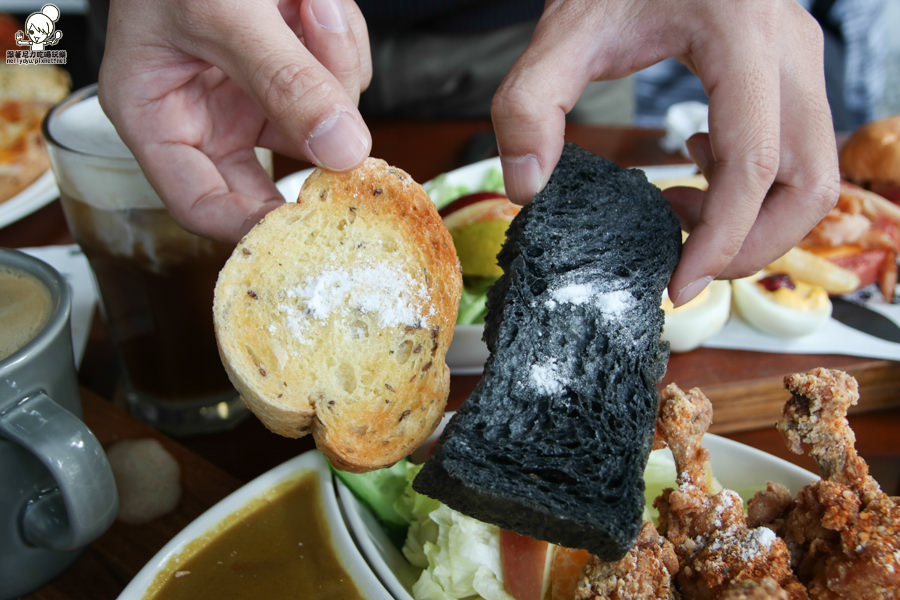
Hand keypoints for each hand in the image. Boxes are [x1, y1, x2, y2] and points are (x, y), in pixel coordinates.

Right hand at [99, 0, 371, 242]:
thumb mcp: (224, 11)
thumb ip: (284, 80)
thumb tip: (345, 150)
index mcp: (157, 116)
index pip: (201, 204)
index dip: (253, 225)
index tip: (307, 221)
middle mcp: (205, 116)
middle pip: (273, 172)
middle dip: (313, 133)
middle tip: (346, 129)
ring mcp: (251, 95)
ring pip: (319, 123)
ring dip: (330, 64)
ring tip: (306, 1)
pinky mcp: (290, 72)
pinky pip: (337, 82)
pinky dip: (339, 41)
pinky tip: (314, 2)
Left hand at [491, 0, 838, 304]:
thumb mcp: (564, 29)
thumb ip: (530, 104)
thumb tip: (527, 188)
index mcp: (741, 35)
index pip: (755, 162)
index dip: (723, 239)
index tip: (680, 285)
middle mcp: (789, 48)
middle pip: (810, 182)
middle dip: (753, 245)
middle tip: (686, 267)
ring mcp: (799, 60)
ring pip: (815, 173)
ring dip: (756, 220)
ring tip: (677, 210)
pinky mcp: (789, 72)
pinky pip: (798, 151)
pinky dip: (755, 188)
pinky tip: (693, 170)